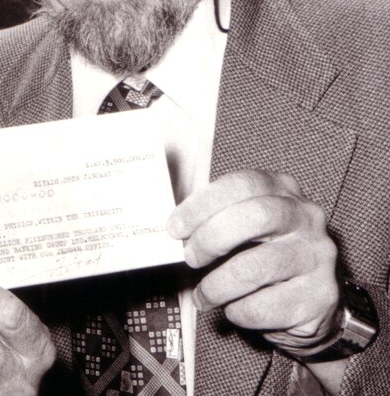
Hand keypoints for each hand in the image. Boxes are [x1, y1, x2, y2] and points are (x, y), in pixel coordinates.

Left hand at [166, 170, 340, 347]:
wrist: (309, 303)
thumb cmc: (262, 257)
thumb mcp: (242, 227)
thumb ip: (215, 219)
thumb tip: (175, 229)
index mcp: (283, 190)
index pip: (242, 185)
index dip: (203, 205)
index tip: (175, 227)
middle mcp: (307, 218)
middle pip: (256, 217)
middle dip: (211, 239)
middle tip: (190, 257)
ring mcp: (318, 257)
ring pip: (254, 268)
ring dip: (216, 286)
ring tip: (203, 296)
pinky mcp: (320, 297)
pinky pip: (262, 306)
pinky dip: (237, 311)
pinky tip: (235, 308)